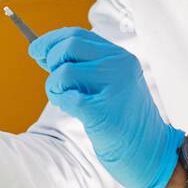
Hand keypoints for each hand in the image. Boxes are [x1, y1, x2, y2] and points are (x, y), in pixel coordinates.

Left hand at [30, 27, 182, 187]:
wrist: (151, 152)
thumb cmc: (123, 120)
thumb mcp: (109, 84)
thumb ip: (83, 67)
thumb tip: (43, 53)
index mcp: (120, 56)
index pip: (76, 35)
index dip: (51, 41)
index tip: (36, 50)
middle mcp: (119, 65)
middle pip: (68, 46)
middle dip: (51, 62)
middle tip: (55, 83)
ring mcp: (113, 86)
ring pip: (64, 72)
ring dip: (54, 88)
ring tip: (65, 101)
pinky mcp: (104, 110)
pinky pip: (68, 97)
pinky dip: (63, 103)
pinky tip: (73, 111)